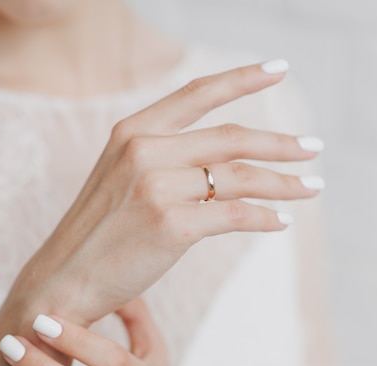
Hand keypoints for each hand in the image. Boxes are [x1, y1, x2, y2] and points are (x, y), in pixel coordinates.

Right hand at [13, 60, 323, 325]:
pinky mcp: (171, 225)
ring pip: (240, 177)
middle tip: (313, 149)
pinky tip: (280, 222)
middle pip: (231, 138)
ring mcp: (157, 187)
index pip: (197, 95)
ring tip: (311, 187)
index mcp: (130, 133)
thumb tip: (222, 167)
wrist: (63, 282)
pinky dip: (265, 219)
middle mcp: (143, 151)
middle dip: (280, 144)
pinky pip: (236, 215)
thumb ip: (164, 163)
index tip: (278, 71)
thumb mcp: (122, 183)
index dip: (242, 80)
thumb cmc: (97, 238)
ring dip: (284, 183)